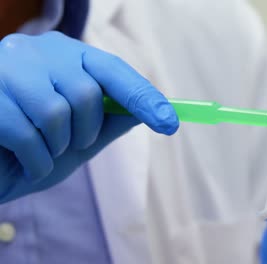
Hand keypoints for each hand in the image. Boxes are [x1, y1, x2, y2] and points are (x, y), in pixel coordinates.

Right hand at [0, 31, 178, 202]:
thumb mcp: (80, 138)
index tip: (170, 122)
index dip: (144, 97)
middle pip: (86, 93)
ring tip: (42, 151)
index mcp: (67, 56)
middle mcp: (38, 52)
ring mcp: (8, 68)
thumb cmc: (33, 149)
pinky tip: (24, 161)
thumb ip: (112, 121)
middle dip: (85, 132)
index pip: (114, 71)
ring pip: (56, 113)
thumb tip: (155, 111)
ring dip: (56, 147)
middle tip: (70, 144)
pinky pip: (26, 134)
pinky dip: (35, 160)